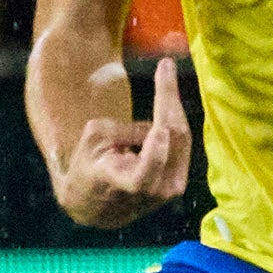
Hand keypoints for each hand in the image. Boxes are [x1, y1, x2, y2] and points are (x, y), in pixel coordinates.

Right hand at [54, 55, 192, 227]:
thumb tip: (157, 128)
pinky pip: (182, 145)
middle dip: (169, 99)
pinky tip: (167, 100)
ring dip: (172, 106)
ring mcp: (171, 190)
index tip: (159, 122)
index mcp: (127, 184)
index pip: (149, 166)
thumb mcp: (93, 142)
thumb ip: (125, 132)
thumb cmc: (89, 167)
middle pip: (173, 139)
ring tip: (165, 74)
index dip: (156, 145)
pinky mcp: (179, 184)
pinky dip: (174, 121)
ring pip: (182, 138)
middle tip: (165, 66)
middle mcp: (155, 191)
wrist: (96, 206)